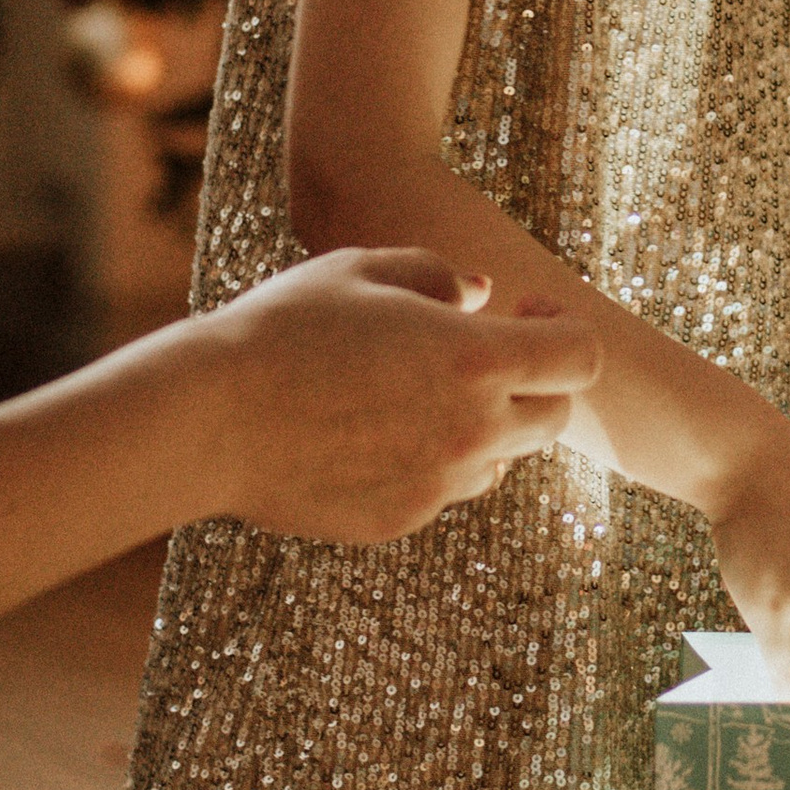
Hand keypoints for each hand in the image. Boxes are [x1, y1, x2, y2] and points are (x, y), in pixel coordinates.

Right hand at [207, 247, 601, 542]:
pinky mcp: (399, 520)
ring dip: (481, 425)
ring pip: (499, 459)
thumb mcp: (362, 270)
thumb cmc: (284, 327)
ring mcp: (439, 485)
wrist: (208, 417)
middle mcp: (473, 433)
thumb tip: (481, 296)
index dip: (565, 327)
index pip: (580, 357)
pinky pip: (442, 489)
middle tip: (478, 352)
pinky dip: (429, 461)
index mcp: (477, 361)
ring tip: (411, 390)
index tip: (526, 311)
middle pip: (553, 416)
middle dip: (532, 380)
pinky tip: (367, 431)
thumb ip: (437, 275)